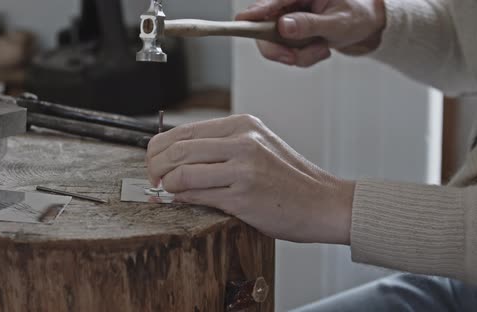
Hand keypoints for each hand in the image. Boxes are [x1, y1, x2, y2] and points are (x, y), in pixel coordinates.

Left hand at [146, 115, 354, 243]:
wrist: (323, 202)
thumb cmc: (289, 179)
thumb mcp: (257, 147)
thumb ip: (220, 147)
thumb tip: (175, 157)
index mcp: (242, 125)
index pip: (183, 131)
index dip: (159, 149)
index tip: (154, 163)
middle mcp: (242, 141)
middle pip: (177, 149)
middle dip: (155, 168)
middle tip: (153, 180)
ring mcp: (243, 168)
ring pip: (181, 172)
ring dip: (165, 186)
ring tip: (165, 192)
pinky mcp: (243, 196)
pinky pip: (196, 195)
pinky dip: (181, 200)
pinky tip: (181, 201)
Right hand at [236, 0, 385, 66]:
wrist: (369, 26)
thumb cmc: (358, 15)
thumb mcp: (338, 22)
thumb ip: (310, 24)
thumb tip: (283, 27)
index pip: (272, 3)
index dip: (254, 14)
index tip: (240, 23)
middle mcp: (290, 5)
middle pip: (264, 28)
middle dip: (278, 49)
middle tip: (292, 58)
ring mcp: (289, 20)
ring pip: (275, 44)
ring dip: (297, 55)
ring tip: (322, 49)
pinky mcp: (292, 34)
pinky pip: (287, 52)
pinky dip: (303, 57)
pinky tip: (321, 49)